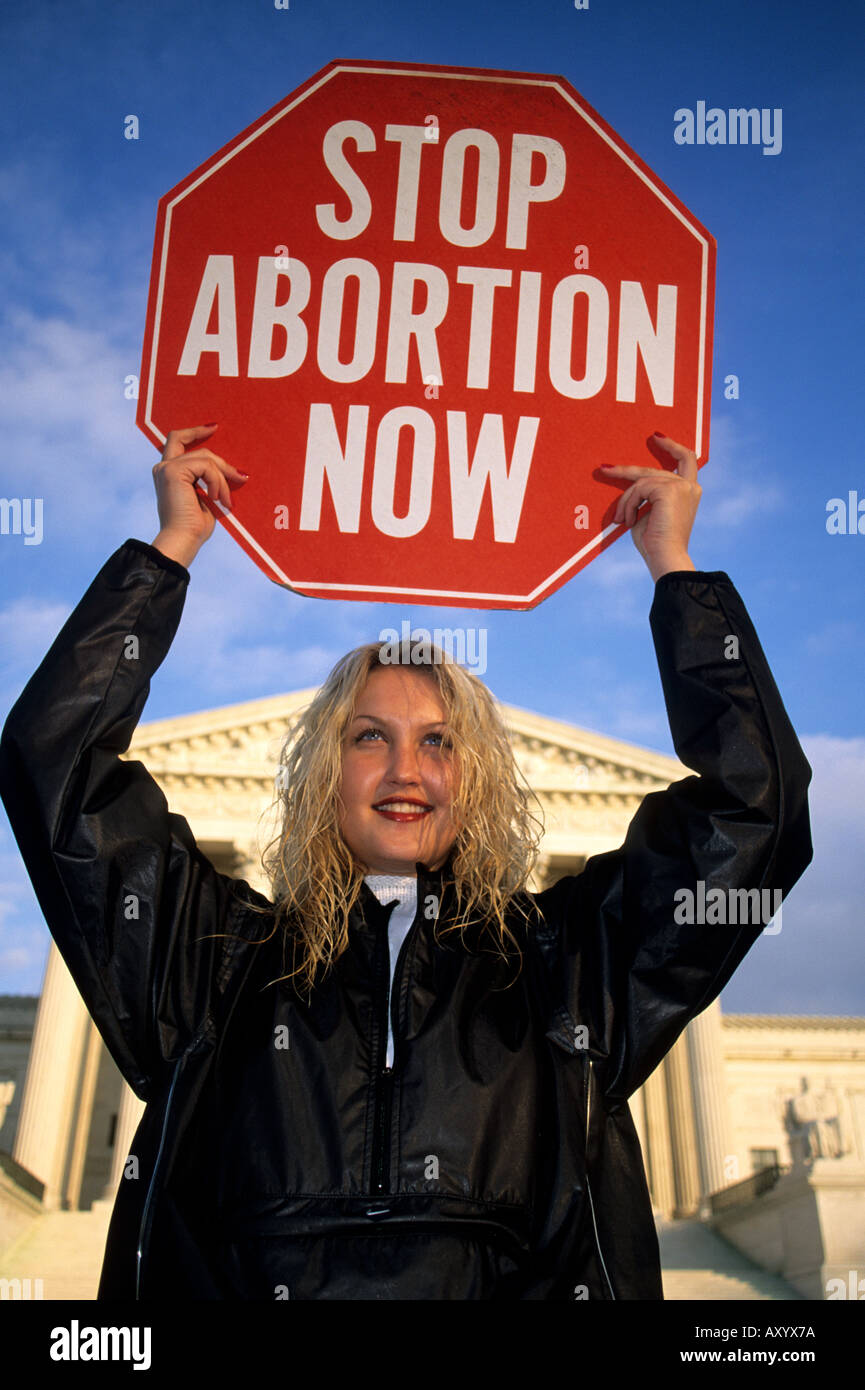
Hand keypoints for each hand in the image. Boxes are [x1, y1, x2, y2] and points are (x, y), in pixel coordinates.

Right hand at [151, 425, 246, 566]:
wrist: (183, 540)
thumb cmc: (195, 527)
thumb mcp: (206, 498)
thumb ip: (210, 481)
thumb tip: (236, 473)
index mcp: (168, 473)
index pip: (177, 440)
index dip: (195, 432)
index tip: (214, 427)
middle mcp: (163, 468)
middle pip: (195, 446)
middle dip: (220, 461)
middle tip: (241, 477)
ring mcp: (167, 468)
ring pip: (206, 458)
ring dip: (222, 479)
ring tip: (226, 500)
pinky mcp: (173, 471)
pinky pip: (206, 466)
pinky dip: (217, 482)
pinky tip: (216, 499)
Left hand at [600, 434, 700, 580]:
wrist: (665, 557)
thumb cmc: (655, 542)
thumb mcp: (649, 512)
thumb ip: (646, 495)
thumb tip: (628, 485)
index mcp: (689, 491)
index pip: (686, 459)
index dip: (672, 446)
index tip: (656, 437)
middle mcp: (689, 486)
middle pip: (653, 469)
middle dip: (626, 470)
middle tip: (605, 469)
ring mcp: (681, 486)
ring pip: (642, 481)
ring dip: (626, 501)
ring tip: (621, 519)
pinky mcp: (669, 489)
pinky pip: (639, 489)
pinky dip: (629, 504)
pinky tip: (628, 521)